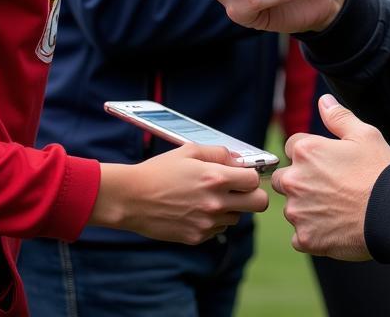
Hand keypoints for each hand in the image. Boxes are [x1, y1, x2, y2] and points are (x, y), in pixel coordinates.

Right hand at [91, 144, 267, 243]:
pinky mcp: (196, 238)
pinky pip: (218, 230)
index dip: (251, 175)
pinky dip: (213, 221)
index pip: (255, 180)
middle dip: (252, 195)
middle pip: (258, 204)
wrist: (131, 199)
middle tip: (238, 190)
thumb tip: (239, 160)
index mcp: (216, 178)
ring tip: (209, 198)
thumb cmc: (160, 171)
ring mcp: (206, 223)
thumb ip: (220, 153)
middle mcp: (215, 203)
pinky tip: (195, 210)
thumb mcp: (190, 151)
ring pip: (237, 217)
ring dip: (230, 208)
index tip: (241, 174)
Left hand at [272, 94, 389, 260]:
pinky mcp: (305, 238)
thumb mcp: (364, 135)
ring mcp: (298, 212)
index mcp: (306, 151)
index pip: (292, 147)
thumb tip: (323, 101)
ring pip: (292, 207)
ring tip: (337, 207)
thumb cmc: (379, 171)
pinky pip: (300, 235)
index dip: (311, 153)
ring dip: (307, 207)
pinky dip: (313, 232)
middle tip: (331, 186)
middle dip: (301, 180)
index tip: (328, 162)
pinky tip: (335, 226)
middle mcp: (295, 180)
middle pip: (284, 178)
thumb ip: (338, 117)